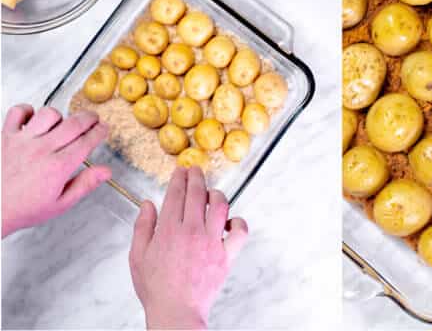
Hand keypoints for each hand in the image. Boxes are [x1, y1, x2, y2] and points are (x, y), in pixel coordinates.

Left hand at [2, 105, 110, 237]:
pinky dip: (27, 111)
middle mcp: (41, 150)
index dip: (99, 132)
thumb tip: (105, 171)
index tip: (103, 129)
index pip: (87, 141)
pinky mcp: (6, 136)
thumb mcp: (59, 205)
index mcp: (57, 167)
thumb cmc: (23, 209)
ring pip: (49, 113)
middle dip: (89, 119)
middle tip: (92, 120)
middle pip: (74, 123)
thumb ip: (84, 185)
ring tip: (60, 125)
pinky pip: (18, 111)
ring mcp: (22, 140)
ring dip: (59, 117)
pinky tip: (33, 121)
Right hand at [130, 166, 247, 330]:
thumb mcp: (138, 257)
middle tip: (195, 170)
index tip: (180, 170)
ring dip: (216, 194)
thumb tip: (147, 204)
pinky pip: (239, 231)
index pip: (176, 193)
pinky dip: (238, 222)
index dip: (179, 178)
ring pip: (220, 205)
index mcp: (168, 230)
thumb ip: (142, 227)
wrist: (175, 313)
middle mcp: (191, 231)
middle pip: (197, 193)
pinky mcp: (226, 255)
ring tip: (211, 194)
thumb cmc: (156, 288)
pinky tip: (230, 221)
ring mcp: (211, 242)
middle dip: (196, 176)